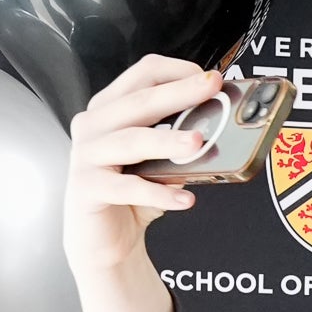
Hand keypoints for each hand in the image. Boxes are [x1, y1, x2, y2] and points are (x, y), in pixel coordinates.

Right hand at [63, 55, 214, 311]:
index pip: (143, 74)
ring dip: (167, 140)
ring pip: (131, 141)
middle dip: (179, 93)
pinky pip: (126, 188)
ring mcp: (86, 155)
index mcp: (111, 107)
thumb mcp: (162, 161)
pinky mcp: (86, 187)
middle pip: (139, 101)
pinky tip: (184, 198)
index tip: (212, 79)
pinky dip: (158, 193)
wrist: (102, 239)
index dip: (178, 71)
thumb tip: (225, 129)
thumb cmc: (133, 192)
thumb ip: (182, 141)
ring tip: (198, 143)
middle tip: (212, 89)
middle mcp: (93, 125)